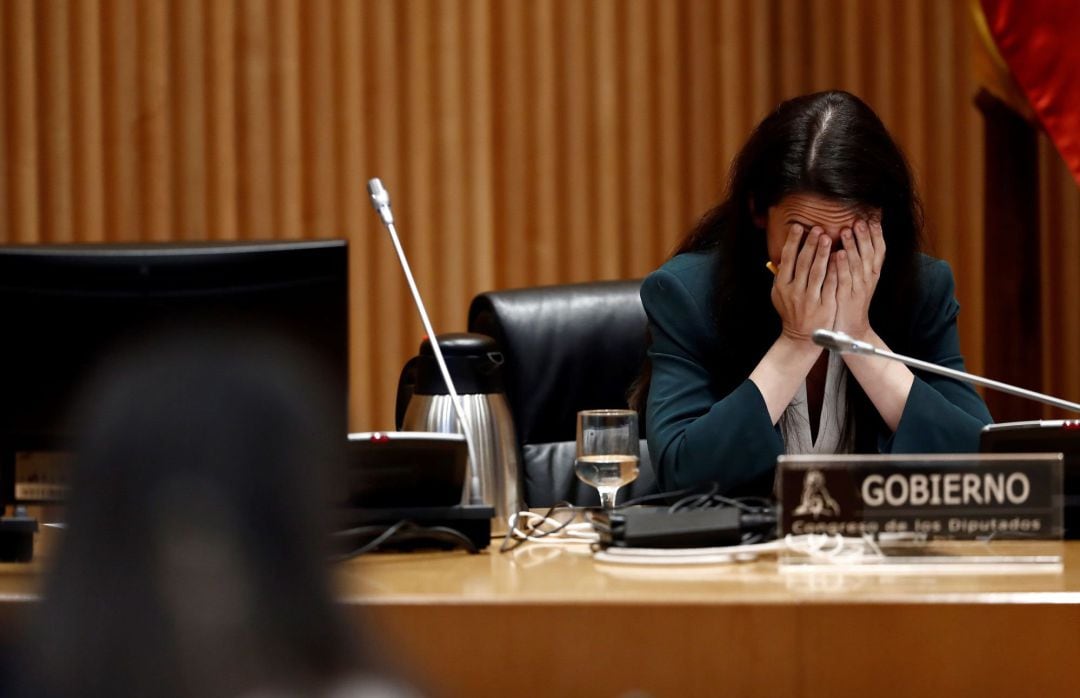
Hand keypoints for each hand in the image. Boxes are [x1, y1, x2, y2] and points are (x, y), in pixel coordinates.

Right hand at [771, 224, 837, 342]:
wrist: (800, 337)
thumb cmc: (791, 312)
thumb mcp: (779, 295)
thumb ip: (781, 276)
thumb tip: (783, 255)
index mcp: (782, 286)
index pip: (787, 259)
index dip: (793, 242)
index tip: (799, 227)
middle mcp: (794, 291)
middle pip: (803, 263)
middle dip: (810, 244)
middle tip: (817, 228)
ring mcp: (810, 298)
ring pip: (817, 272)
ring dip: (822, 253)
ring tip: (827, 237)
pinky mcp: (824, 305)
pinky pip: (831, 284)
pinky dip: (835, 270)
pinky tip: (840, 257)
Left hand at [834, 218, 884, 339]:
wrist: (851, 327)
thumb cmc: (852, 298)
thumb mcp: (860, 277)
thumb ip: (860, 258)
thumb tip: (856, 235)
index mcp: (873, 272)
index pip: (879, 249)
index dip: (877, 233)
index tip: (872, 218)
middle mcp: (868, 278)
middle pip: (870, 254)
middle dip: (865, 235)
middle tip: (859, 220)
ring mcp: (858, 288)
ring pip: (857, 264)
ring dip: (853, 246)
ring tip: (847, 230)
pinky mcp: (846, 297)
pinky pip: (844, 279)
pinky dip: (841, 266)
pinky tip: (837, 254)